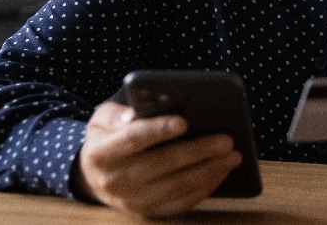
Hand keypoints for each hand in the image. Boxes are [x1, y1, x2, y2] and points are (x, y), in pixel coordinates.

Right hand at [73, 102, 241, 218]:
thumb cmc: (108, 137)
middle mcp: (115, 181)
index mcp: (101, 153)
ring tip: (232, 156)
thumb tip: (136, 114)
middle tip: (226, 140)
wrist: (94, 177)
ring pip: (175, 187)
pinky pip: (180, 203)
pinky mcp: (147, 212)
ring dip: (208, 171)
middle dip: (197, 151)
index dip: (157, 130)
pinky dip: (204, 188)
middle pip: (161, 164)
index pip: (132, 140)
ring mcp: (132, 201)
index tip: (184, 121)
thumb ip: (118, 114)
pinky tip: (221, 172)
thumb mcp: (102, 119)